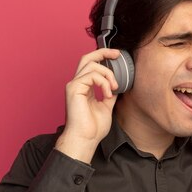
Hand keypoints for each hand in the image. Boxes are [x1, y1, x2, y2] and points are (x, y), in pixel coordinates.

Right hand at [55, 48, 119, 162]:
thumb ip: (109, 94)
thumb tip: (118, 86)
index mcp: (84, 87)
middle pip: (87, 58)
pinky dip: (104, 82)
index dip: (103, 57)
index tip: (117, 56)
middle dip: (103, 52)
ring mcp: (74, 85)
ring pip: (92, 65)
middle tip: (117, 55)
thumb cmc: (93, 128)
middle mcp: (77, 84)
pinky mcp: (74, 88)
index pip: (91, 65)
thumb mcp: (106, 107)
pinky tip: (108, 94)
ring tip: (115, 88)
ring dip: (108, 74)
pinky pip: (92, 75)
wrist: (85, 139)